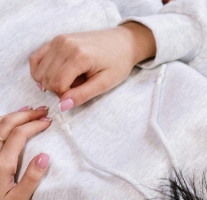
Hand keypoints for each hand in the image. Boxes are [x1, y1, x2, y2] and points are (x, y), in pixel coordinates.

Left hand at [0, 107, 51, 199]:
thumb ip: (31, 178)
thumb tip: (45, 157)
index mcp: (1, 164)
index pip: (18, 135)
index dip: (34, 125)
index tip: (49, 122)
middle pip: (5, 126)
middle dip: (24, 115)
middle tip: (43, 111)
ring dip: (13, 116)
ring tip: (28, 111)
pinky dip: (2, 125)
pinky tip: (9, 124)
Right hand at [29, 22, 155, 110]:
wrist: (122, 43)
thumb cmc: (118, 64)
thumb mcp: (105, 83)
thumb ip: (83, 95)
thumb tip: (62, 106)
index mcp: (79, 56)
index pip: (58, 84)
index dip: (65, 95)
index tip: (79, 93)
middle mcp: (65, 45)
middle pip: (46, 78)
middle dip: (58, 89)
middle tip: (77, 86)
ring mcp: (58, 40)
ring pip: (39, 70)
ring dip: (51, 80)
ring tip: (71, 79)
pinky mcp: (54, 39)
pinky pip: (35, 58)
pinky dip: (41, 70)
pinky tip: (54, 75)